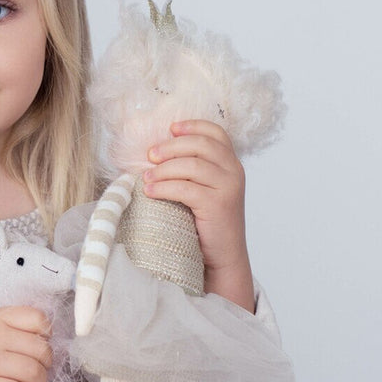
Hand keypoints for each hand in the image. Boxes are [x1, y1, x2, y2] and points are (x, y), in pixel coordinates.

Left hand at [142, 119, 254, 310]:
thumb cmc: (206, 221)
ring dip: (163, 169)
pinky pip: (185, 188)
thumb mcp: (204, 188)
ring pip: (192, 165)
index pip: (216, 133)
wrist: (223, 256)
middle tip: (149, 155)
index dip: (193, 126)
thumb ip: (192, 168)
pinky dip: (164, 187)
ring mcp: (229, 187)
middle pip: (200, 145)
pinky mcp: (218, 205)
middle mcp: (235, 171)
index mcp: (231, 163)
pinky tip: (150, 191)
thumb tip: (156, 151)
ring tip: (146, 177)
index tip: (171, 128)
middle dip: (170, 147)